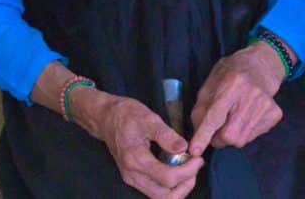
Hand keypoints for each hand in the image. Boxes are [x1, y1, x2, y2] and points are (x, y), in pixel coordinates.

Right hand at [73, 88, 202, 198]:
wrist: (106, 118)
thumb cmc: (127, 115)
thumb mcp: (149, 118)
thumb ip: (166, 135)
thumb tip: (184, 148)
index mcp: (136, 160)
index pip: (167, 178)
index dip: (187, 172)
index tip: (198, 158)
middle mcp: (132, 175)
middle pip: (163, 196)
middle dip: (184, 185)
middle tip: (196, 166)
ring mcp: (132, 178)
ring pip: (159, 197)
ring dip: (178, 189)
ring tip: (190, 170)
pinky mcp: (134, 177)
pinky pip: (154, 190)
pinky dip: (169, 186)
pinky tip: (178, 170)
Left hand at [189, 42, 284, 156]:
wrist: (261, 65)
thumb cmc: (231, 73)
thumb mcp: (210, 84)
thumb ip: (201, 110)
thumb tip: (197, 137)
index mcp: (232, 83)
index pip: (215, 115)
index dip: (203, 135)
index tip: (195, 151)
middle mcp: (251, 94)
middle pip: (229, 135)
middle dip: (218, 137)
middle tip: (218, 126)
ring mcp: (266, 105)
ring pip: (240, 140)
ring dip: (231, 136)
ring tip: (233, 118)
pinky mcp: (275, 114)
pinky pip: (252, 138)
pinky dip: (244, 133)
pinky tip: (246, 116)